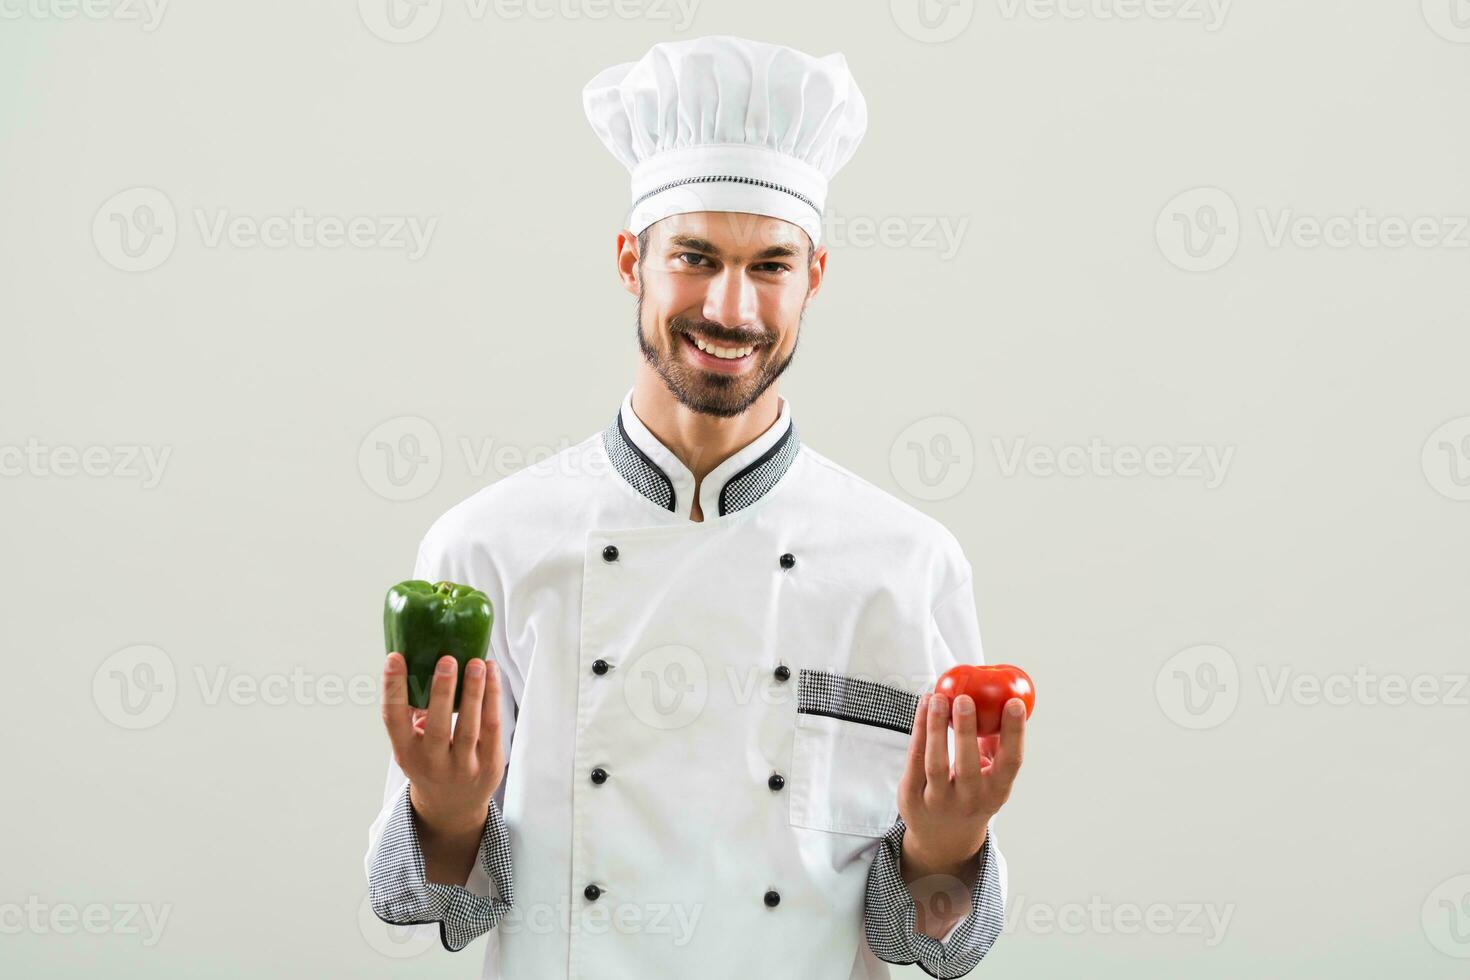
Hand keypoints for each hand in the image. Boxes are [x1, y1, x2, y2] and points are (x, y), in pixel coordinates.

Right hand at [381, 653, 505, 839]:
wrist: (452, 807)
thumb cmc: (430, 762)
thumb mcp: (412, 745)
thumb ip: (413, 714)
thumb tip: (421, 664)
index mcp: (406, 753)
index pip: (394, 720)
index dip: (392, 688)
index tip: (395, 658)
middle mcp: (432, 763)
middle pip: (438, 727)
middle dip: (442, 692)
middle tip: (447, 659)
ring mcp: (463, 768)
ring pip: (470, 727)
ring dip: (474, 692)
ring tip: (476, 662)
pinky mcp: (489, 765)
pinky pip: (492, 728)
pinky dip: (493, 699)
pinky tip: (492, 674)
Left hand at [897, 691, 1024, 932]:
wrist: (943, 838)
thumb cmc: (972, 793)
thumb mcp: (990, 776)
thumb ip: (995, 743)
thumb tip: (1002, 699)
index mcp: (996, 792)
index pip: (1010, 763)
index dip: (1014, 733)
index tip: (1014, 703)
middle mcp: (969, 801)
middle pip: (968, 766)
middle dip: (966, 731)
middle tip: (965, 698)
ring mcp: (938, 802)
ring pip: (935, 763)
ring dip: (935, 728)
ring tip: (938, 697)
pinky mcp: (912, 797)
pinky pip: (915, 759)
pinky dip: (919, 730)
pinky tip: (924, 706)